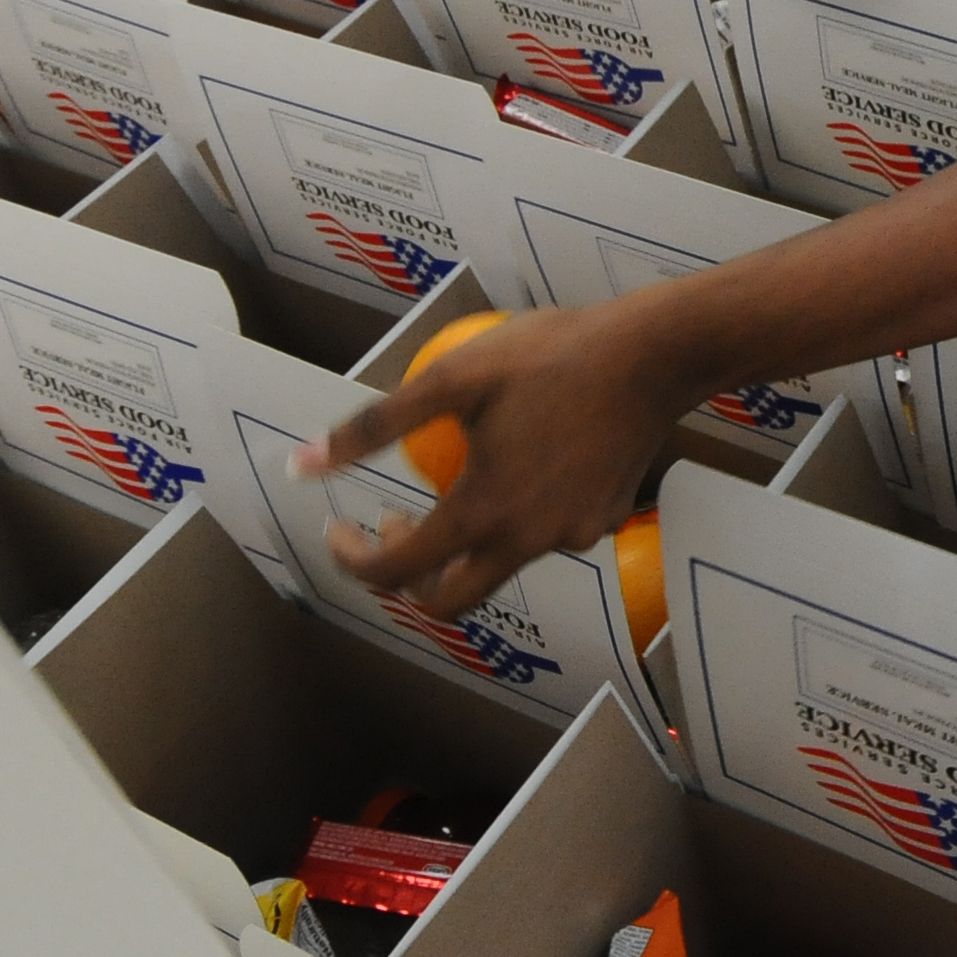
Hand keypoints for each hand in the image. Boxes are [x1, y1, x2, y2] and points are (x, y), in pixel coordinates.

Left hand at [300, 302, 687, 618]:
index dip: (352, 558)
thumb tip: (300, 465)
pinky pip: (548, 535)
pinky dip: (519, 517)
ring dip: (466, 540)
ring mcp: (571, 535)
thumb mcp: (452, 379)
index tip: (339, 525)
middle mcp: (527, 541)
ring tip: (464, 478)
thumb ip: (373, 427)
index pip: (396, 573)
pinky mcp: (605, 519)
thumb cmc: (551, 357)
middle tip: (396, 523)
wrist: (655, 355)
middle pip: (450, 601)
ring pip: (501, 564)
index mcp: (482, 513)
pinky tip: (525, 465)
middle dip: (409, 576)